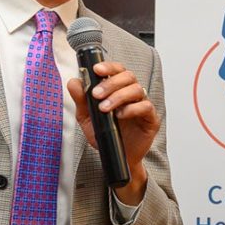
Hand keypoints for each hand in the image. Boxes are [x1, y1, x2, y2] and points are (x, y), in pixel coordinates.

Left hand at [68, 61, 158, 204]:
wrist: (115, 157)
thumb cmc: (105, 135)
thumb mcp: (88, 118)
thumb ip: (81, 100)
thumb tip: (74, 82)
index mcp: (118, 89)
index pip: (117, 70)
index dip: (109, 66)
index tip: (96, 70)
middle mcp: (132, 94)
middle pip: (128, 76)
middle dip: (111, 83)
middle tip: (96, 94)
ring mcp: (143, 105)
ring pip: (136, 89)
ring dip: (118, 96)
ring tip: (104, 108)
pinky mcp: (151, 119)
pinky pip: (146, 107)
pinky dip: (131, 109)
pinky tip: (120, 115)